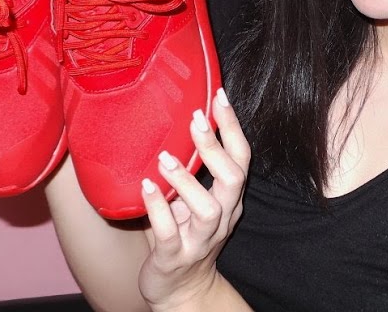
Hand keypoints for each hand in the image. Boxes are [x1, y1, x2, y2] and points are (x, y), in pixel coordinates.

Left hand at [138, 88, 250, 310]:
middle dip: (216, 148)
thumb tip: (173, 120)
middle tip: (195, 119)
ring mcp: (200, 240)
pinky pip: (170, 233)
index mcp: (228, 199)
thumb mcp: (192, 199)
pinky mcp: (175, 257)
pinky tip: (145, 186)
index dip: (232, 127)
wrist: (180, 289)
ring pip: (207, 209)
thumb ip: (190, 168)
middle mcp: (222, 217)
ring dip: (187, 180)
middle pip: (234, 179)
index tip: (219, 97)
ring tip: (165, 158)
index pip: (241, 158)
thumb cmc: (183, 233)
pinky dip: (158, 208)